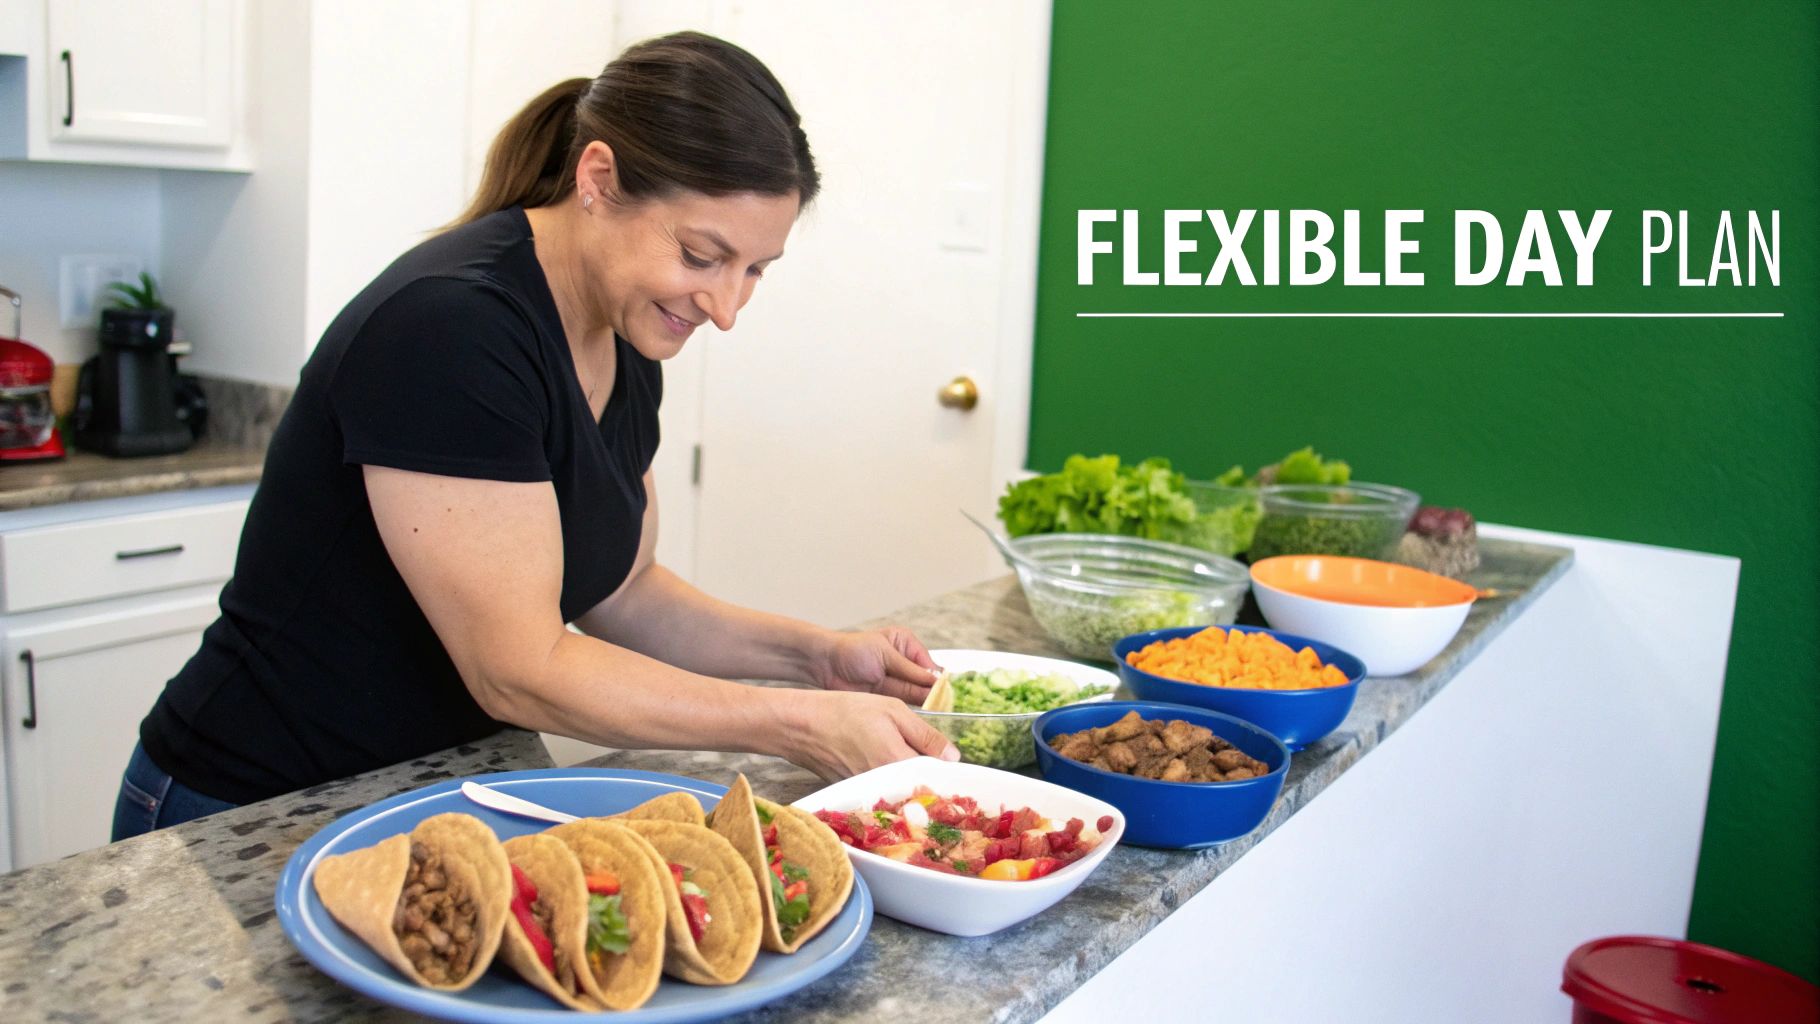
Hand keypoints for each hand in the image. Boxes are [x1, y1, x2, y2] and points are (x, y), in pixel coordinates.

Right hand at [782, 689, 958, 780]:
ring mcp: (869, 793)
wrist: (803, 726)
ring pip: (900, 790)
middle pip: (918, 787)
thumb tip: (952, 756)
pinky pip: (881, 791)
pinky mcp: (856, 793)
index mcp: (898, 764)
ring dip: (906, 778)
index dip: (943, 767)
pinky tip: (879, 762)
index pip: (936, 776)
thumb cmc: (845, 713)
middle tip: (926, 756)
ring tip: (898, 757)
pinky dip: (886, 780)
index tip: (946, 760)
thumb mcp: (893, 711)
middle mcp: (885, 786)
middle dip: (926, 774)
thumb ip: (925, 735)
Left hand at [813, 626, 941, 703]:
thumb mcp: (884, 655)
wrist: (826, 664)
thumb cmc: (853, 650)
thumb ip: (909, 670)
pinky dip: (910, 709)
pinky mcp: (886, 696)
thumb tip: (934, 680)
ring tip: (934, 710)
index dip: (936, 679)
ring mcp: (896, 680)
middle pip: (925, 681)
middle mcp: (904, 663)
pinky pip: (903, 704)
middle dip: (932, 692)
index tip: (944, 691)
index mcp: (906, 645)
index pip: (928, 664)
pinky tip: (919, 715)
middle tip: (942, 704)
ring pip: (916, 694)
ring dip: (923, 702)